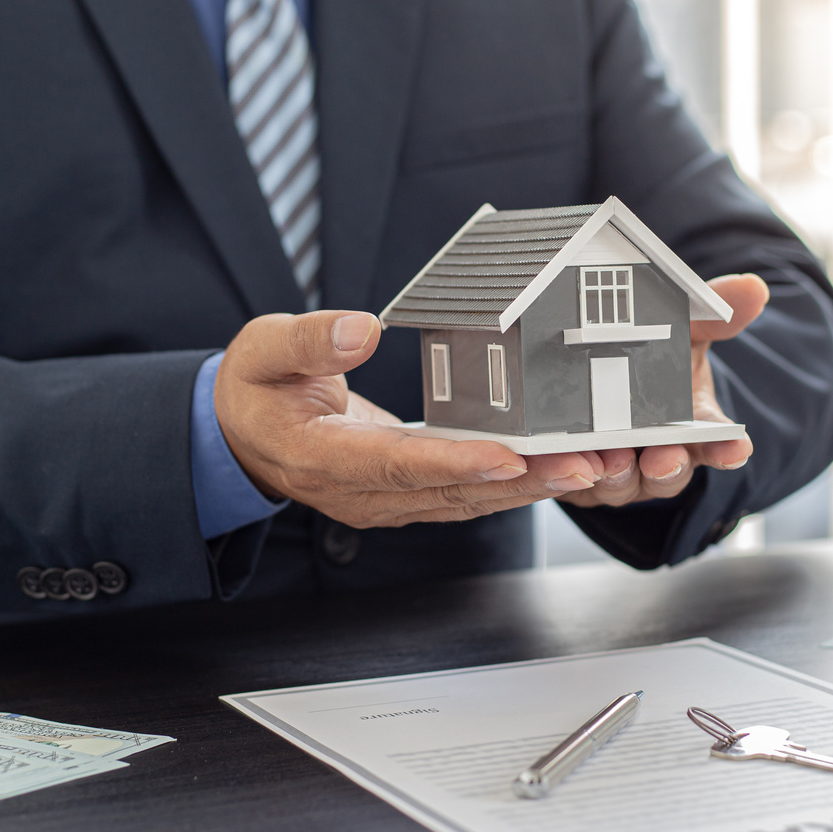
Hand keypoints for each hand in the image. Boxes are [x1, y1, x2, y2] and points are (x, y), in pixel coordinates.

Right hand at [212, 310, 604, 527]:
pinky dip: (514, 485)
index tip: (509, 454)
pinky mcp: (407, 496)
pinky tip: (557, 469)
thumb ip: (307, 341)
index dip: (457, 461)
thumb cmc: (254, 388)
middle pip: (450, 490)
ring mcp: (386, 501)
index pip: (398, 463)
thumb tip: (361, 329)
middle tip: (583, 464)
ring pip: (467, 500)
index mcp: (321, 457)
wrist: (243, 436)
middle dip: (521, 480)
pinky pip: (467, 494)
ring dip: (530, 487)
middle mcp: (360, 493)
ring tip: (589, 467)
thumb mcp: (261, 349)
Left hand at [558, 273, 767, 509]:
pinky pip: (571, 485)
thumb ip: (715, 315)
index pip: (717, 444)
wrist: (593, 370)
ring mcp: (618, 474)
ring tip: (610, 460)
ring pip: (621, 485)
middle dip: (668, 467)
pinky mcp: (576, 479)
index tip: (738, 447)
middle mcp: (658, 458)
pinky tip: (565, 463)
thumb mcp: (683, 331)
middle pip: (669, 473)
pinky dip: (568, 476)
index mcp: (692, 431)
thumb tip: (752, 287)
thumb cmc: (653, 360)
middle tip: (663, 458)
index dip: (728, 449)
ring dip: (617, 476)